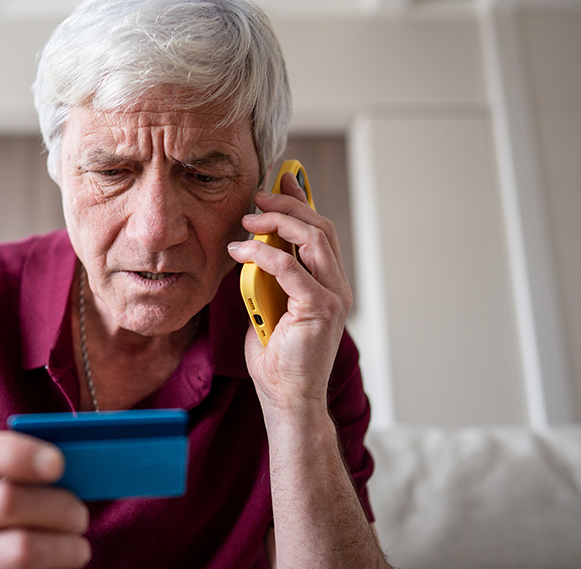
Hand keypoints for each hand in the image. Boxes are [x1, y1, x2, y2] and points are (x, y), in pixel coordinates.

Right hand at [0, 428, 90, 568]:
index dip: (17, 453)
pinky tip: (57, 565)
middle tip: (79, 514)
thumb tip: (80, 465)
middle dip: (57, 506)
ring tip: (77, 546)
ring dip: (63, 547)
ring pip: (20, 548)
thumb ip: (25, 475)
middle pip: (5, 500)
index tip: (58, 463)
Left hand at [228, 172, 352, 415]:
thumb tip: (250, 249)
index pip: (321, 233)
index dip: (303, 203)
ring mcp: (334, 297)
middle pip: (320, 229)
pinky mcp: (320, 309)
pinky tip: (241, 252)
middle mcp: (338, 287)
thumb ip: (269, 279)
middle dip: (289, 205)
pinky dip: (264, 254)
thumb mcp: (269, 306)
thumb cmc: (276, 358)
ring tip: (248, 218)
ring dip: (278, 222)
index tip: (282, 181)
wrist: (287, 398)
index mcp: (330, 285)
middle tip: (258, 195)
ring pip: (313, 240)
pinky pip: (292, 268)